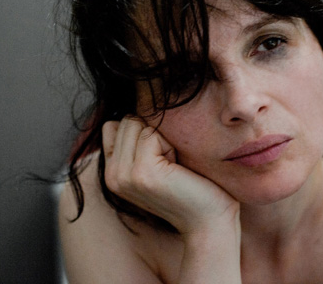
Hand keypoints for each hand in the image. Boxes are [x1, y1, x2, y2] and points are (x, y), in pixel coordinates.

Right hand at [102, 117, 239, 234]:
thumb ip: (139, 138)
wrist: (211, 220)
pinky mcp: (141, 174)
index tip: (164, 157)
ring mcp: (123, 176)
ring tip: (175, 166)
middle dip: (155, 132)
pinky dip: (171, 144)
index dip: (146, 130)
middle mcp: (111, 176)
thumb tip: (138, 102)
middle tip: (172, 163)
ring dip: (164, 137)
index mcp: (113, 172)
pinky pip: (151, 134)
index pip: (117, 123)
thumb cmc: (194, 185)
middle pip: (127, 119)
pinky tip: (179, 169)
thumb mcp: (160, 159)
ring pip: (137, 123)